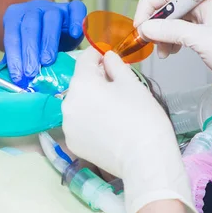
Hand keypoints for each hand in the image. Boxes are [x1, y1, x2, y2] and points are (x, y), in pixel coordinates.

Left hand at [3, 0, 85, 86]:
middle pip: (30, 26)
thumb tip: (10, 81)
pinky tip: (75, 34)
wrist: (50, 27)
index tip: (18, 77)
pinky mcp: (71, 9)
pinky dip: (77, 20)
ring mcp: (53, 7)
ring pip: (51, 19)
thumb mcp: (21, 49)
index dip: (14, 57)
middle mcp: (34, 8)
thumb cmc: (34, 42)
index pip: (12, 36)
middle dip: (30, 51)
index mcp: (15, 16)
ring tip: (47, 61)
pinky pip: (76, 9)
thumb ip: (16, 60)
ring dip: (49, 41)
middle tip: (31, 72)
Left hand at [62, 48, 200, 212]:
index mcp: (81, 84)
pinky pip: (79, 123)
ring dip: (91, 101)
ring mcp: (67, 125)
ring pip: (78, 104)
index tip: (107, 54)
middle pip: (80, 83)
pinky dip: (89, 120)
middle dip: (95, 80)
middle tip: (116, 85)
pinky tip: (106, 126)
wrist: (144, 158)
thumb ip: (115, 65)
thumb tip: (107, 57)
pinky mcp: (72, 143)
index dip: (97, 54)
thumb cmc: (142, 116)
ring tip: (112, 108)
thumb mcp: (131, 83)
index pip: (84, 59)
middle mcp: (67, 103)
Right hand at [134, 0, 211, 80]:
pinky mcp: (210, 30)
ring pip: (176, 19)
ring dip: (163, 33)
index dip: (151, 5)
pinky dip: (173, 39)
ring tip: (161, 51)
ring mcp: (209, 17)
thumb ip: (170, 31)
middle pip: (171, 5)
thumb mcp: (199, 41)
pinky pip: (184, 29)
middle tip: (146, 39)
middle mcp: (208, 4)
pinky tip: (170, 51)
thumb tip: (146, 27)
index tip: (141, 24)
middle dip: (156, 22)